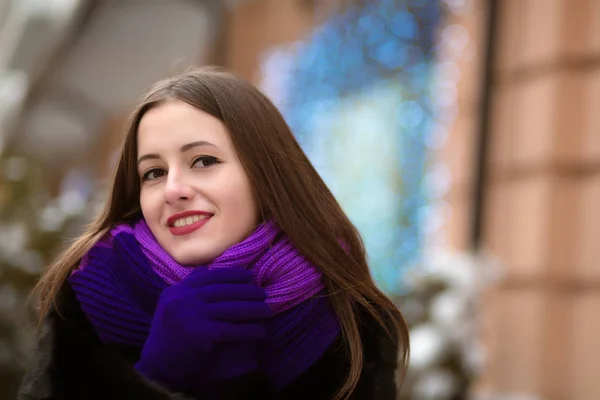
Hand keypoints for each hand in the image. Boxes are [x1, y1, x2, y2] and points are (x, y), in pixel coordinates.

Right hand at [135, 267, 271, 392]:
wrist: (158, 367)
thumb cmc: (168, 337)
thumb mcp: (171, 306)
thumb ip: (188, 288)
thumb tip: (205, 269)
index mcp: (177, 291)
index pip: (209, 276)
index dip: (232, 275)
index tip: (249, 276)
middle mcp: (183, 299)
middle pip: (223, 291)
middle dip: (247, 291)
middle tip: (263, 293)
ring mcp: (192, 315)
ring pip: (231, 308)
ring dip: (253, 309)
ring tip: (268, 311)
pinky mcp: (201, 334)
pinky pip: (231, 330)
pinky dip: (248, 331)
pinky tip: (260, 332)